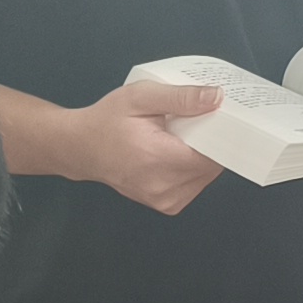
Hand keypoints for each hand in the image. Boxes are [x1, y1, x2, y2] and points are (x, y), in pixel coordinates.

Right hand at [63, 80, 225, 214]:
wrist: (82, 148)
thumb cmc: (107, 121)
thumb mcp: (141, 97)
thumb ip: (181, 97)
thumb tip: (216, 97)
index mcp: (159, 159)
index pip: (214, 153)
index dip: (220, 134)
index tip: (214, 117)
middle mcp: (164, 187)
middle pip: (212, 164)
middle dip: (209, 142)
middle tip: (189, 123)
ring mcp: (166, 200)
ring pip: (206, 176)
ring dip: (200, 156)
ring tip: (177, 138)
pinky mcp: (168, 205)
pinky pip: (195, 185)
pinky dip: (191, 168)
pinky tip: (174, 153)